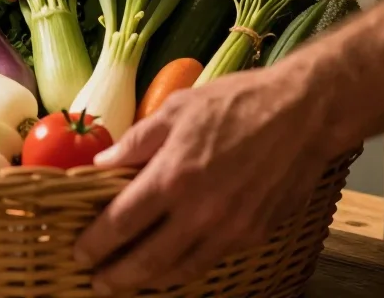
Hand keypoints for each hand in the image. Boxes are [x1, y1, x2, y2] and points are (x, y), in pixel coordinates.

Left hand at [75, 62, 340, 293]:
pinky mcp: (254, 234)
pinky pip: (210, 260)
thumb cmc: (237, 103)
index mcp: (173, 176)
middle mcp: (199, 212)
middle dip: (116, 276)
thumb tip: (102, 163)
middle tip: (96, 281)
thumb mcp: (177, 109)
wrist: (303, 113)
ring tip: (129, 279)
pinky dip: (185, 268)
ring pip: (180, 270)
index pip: (121, 223)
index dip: (95, 243)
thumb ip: (137, 141)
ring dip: (149, 280)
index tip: (80, 251)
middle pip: (146, 261)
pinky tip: (172, 263)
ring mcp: (229, 229)